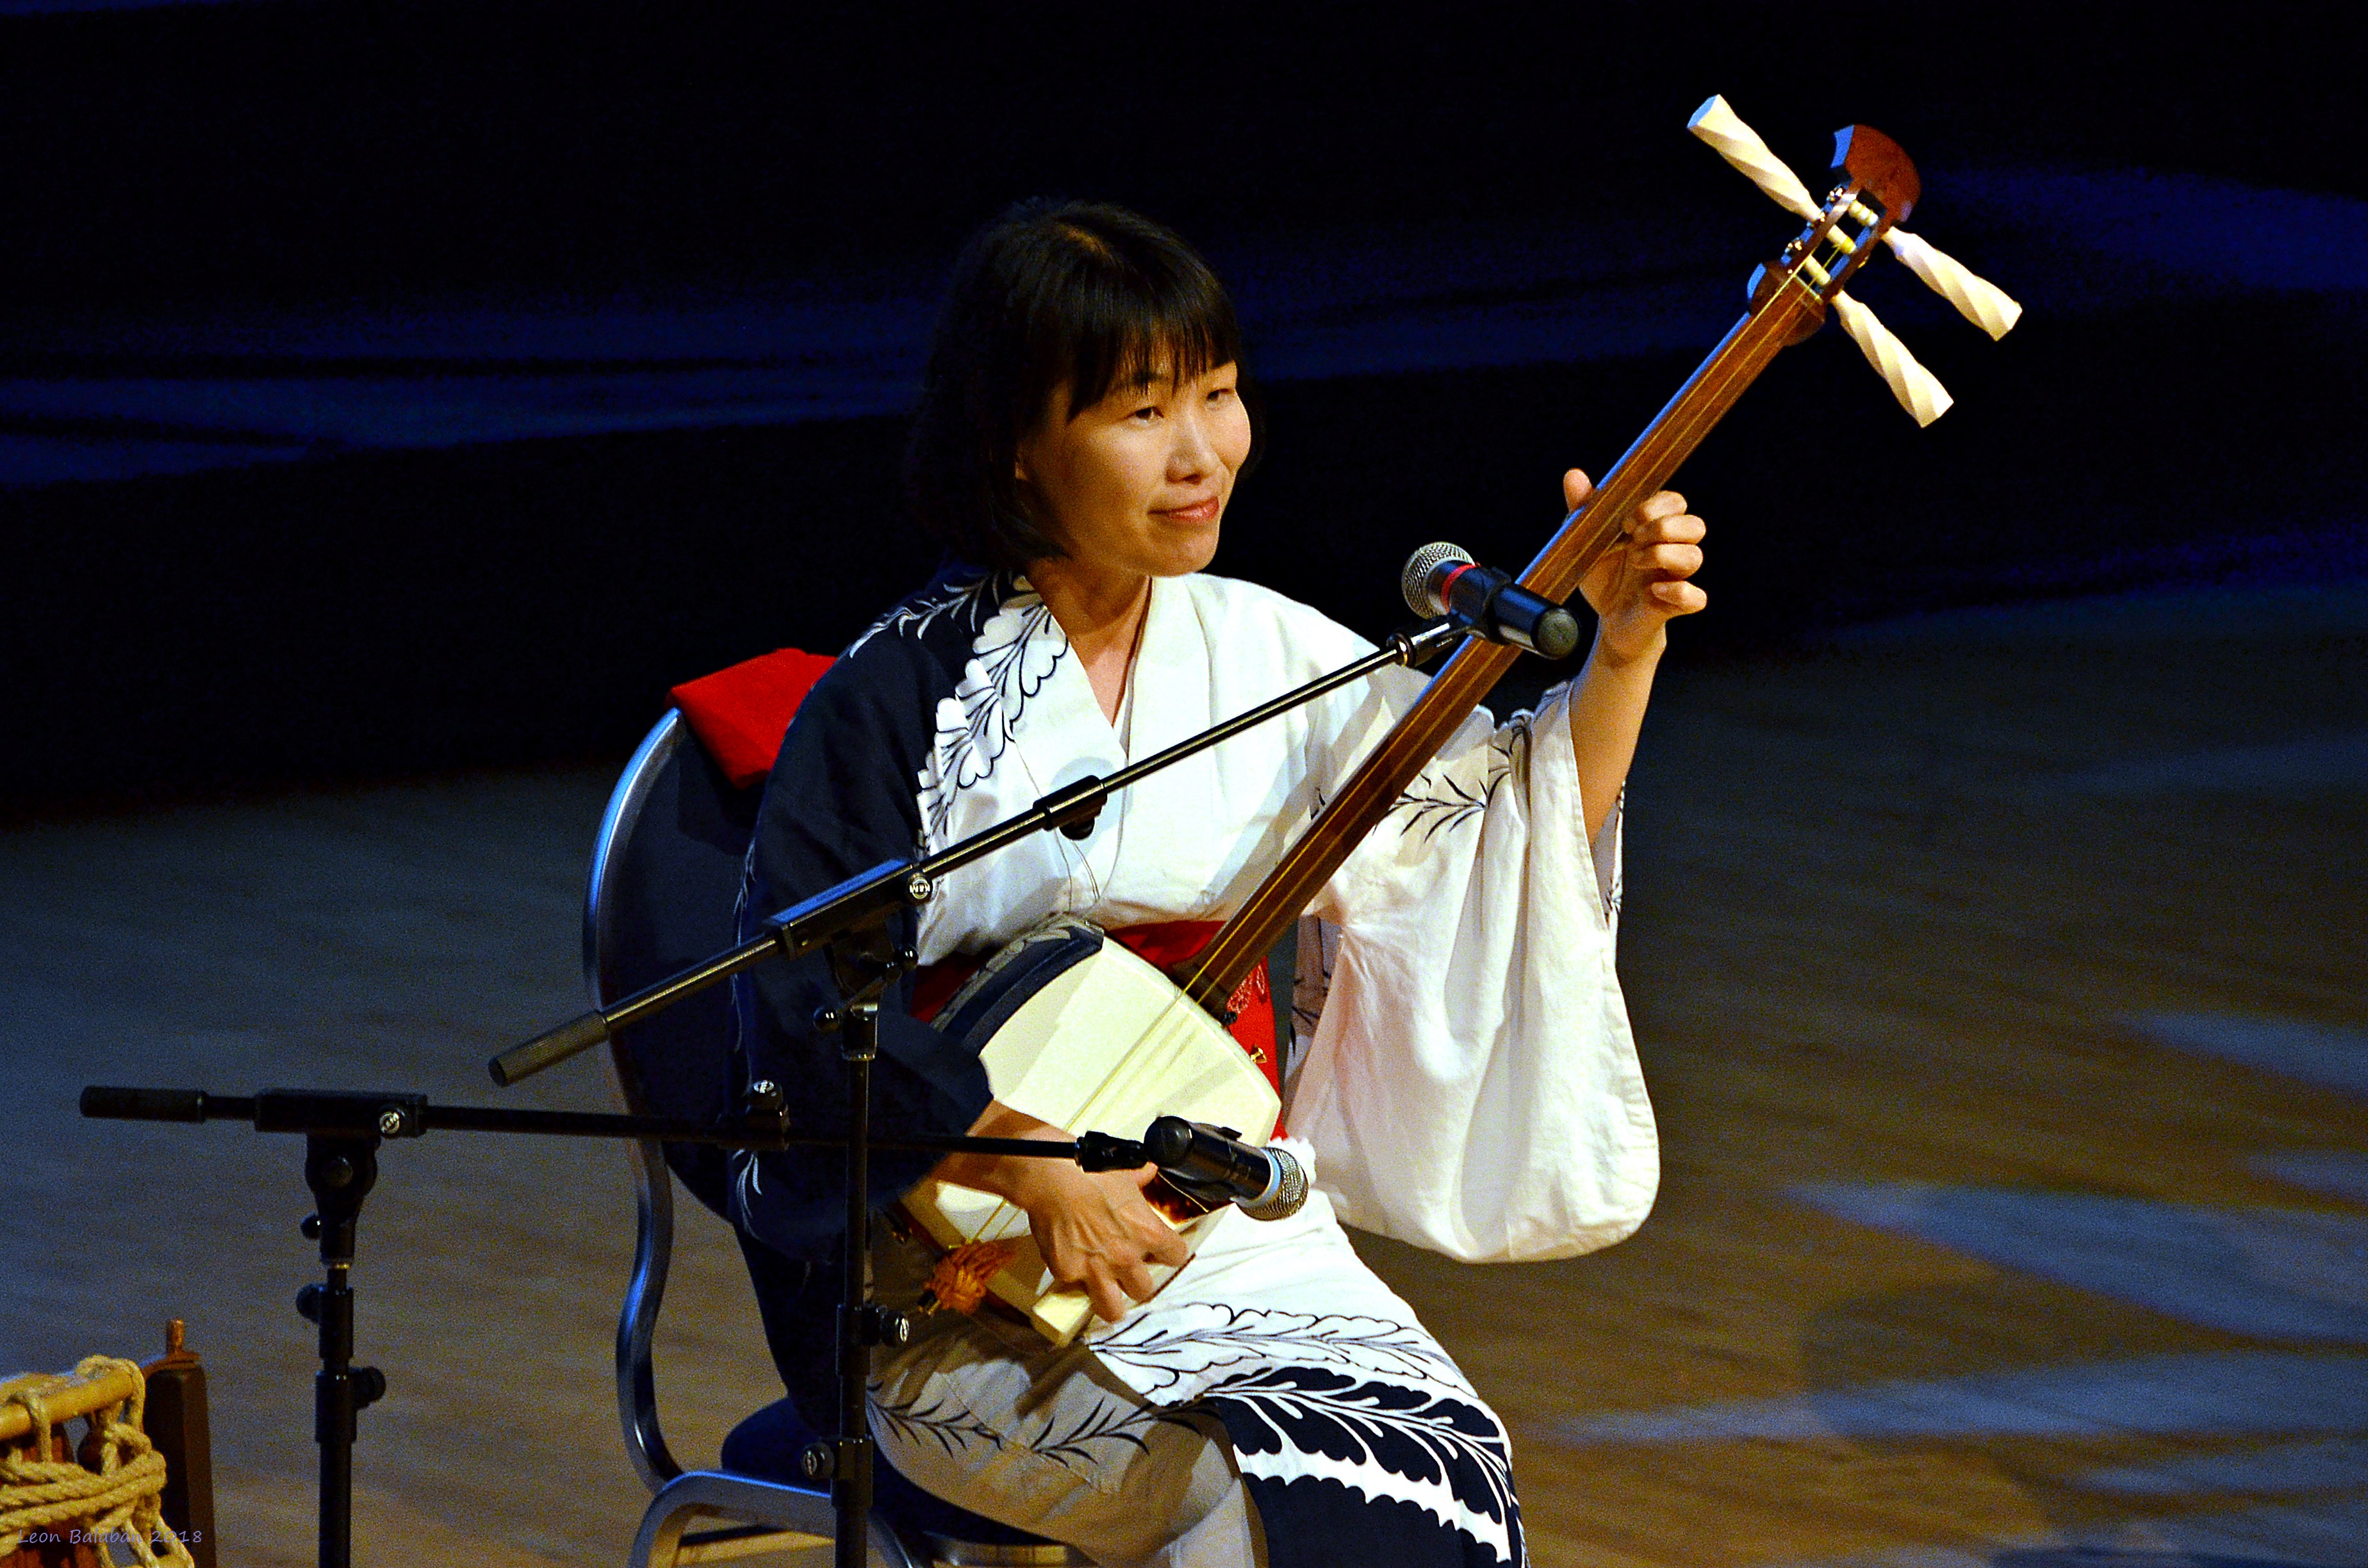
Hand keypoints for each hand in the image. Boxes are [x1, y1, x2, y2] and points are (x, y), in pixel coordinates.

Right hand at [1004, 1158, 1191, 1322]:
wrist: (1053, 1179)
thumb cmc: (1090, 1172)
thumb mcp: (1123, 1173)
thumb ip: (1140, 1179)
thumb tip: (1150, 1170)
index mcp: (1148, 1233)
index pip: (1176, 1256)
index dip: (1168, 1254)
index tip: (1160, 1251)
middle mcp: (1127, 1257)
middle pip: (1144, 1289)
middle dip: (1136, 1282)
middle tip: (1127, 1273)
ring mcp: (1097, 1269)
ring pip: (1113, 1309)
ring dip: (1111, 1304)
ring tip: (1107, 1298)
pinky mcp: (1068, 1272)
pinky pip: (1073, 1285)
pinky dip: (1072, 1275)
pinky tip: (1068, 1260)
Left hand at [1565, 469, 1707, 664]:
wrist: (1606, 620)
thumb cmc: (1603, 576)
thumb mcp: (1586, 542)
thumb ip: (1583, 509)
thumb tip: (1573, 474)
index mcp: (1656, 527)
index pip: (1675, 502)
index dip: (1654, 506)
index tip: (1626, 521)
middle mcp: (1673, 548)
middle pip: (1696, 525)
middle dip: (1663, 527)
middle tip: (1632, 539)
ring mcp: (1677, 577)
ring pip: (1696, 556)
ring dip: (1663, 555)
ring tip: (1635, 562)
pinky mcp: (1676, 606)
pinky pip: (1697, 598)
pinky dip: (1678, 592)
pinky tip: (1653, 591)